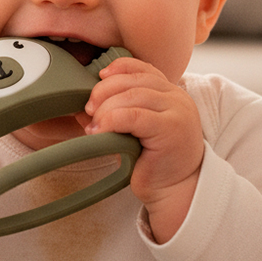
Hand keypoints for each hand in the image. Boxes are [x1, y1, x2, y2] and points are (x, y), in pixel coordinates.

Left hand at [83, 57, 203, 241]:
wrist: (175, 192)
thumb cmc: (153, 164)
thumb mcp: (134, 132)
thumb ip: (117, 113)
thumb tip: (83, 107)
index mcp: (171, 93)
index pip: (143, 68)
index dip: (118, 68)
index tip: (98, 77)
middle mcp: (177, 98)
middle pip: (134, 80)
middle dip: (104, 91)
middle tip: (89, 109)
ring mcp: (177, 111)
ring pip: (132, 96)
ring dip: (105, 109)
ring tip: (93, 126)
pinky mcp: (170, 128)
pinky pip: (134, 115)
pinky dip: (111, 120)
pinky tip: (99, 132)